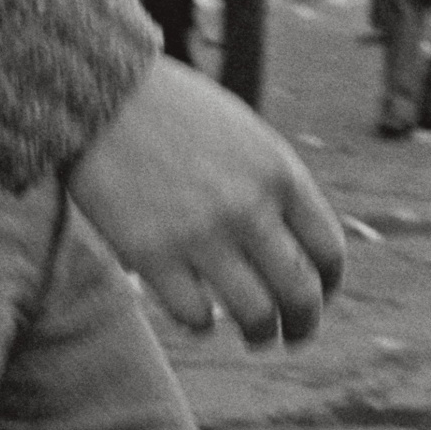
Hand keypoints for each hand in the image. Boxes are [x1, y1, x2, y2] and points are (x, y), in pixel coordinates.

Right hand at [68, 58, 343, 345]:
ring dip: (260, 334)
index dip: (329, 284)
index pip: (329, 251)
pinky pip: (196, 317)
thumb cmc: (175, 114)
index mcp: (279, 173)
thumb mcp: (246, 136)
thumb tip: (302, 250)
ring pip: (255, 315)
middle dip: (304, 324)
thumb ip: (276, 187)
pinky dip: (203, 324)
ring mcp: (201, 234)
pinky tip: (199, 314)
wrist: (101, 94)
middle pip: (301, 293)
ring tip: (254, 335)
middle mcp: (249, 207)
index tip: (319, 294)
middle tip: (294, 335)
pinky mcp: (152, 256)